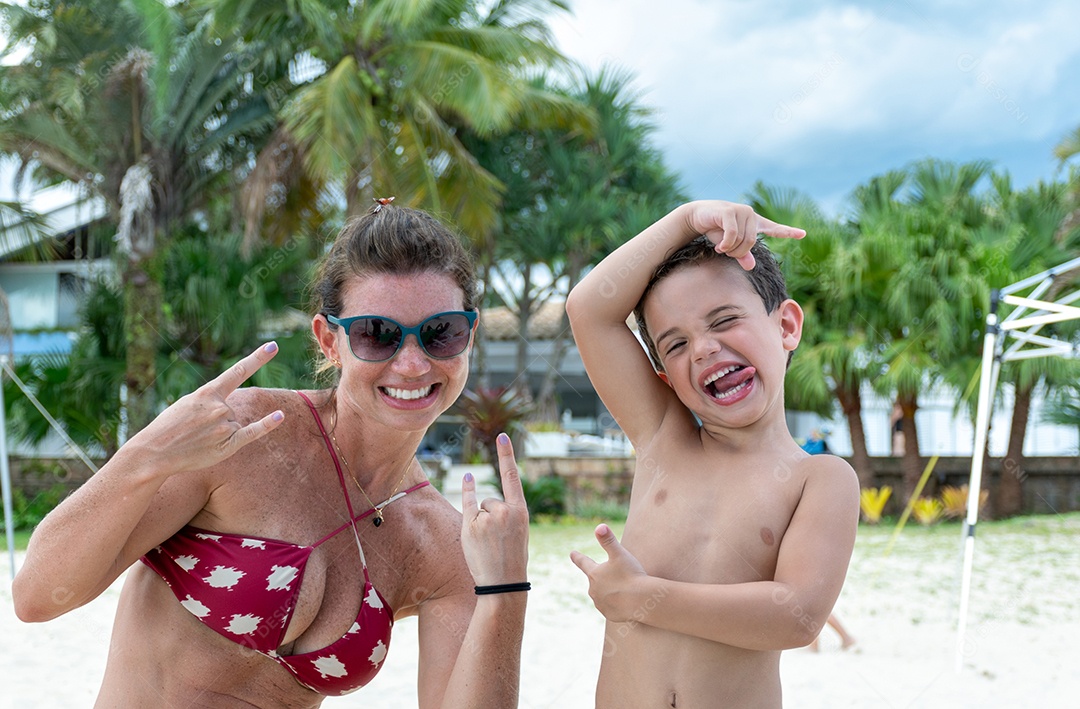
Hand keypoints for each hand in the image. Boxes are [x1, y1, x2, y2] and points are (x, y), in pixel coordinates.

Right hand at [124, 342, 285, 476]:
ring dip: (219, 433)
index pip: (238, 371)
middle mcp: (219, 407)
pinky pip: (253, 432)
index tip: (274, 346)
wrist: (153, 453)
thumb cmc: (167, 428)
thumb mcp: (186, 404)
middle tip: (194, 430)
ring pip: (233, 425)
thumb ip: (210, 402)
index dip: (258, 358)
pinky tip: (280, 416)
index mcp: (207, 393)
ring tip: (196, 440)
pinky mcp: (229, 444)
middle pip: (231, 410)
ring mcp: (225, 425)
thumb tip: (230, 411)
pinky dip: (267, 424)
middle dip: (216, 420)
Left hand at [460, 433, 529, 585]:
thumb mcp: (517, 533)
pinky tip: (468, 477)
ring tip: (487, 545)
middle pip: (490, 501)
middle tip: (496, 541)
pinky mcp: (471, 525)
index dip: (506, 455)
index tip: (501, 436)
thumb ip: (506, 515)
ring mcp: (487, 517)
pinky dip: (467, 492)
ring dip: (480, 523)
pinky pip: (468, 504)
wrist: (504, 584)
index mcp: (521, 512)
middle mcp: (505, 510)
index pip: (512, 477)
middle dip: (490, 517)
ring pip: (480, 509)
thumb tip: (484, 499)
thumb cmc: (511, 559)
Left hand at [570, 523, 650, 621]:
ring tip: (625, 589)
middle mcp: (593, 590)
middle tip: (618, 575)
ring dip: (610, 591)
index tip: (572, 553)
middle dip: (603, 578)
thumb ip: (608, 541)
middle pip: (595, 580)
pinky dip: (617, 604)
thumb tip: (599, 526)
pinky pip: (612, 607)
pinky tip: (627, 602)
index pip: (584, 562)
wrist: (641, 601)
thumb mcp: (619, 554)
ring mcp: (600, 604)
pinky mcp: (610, 614)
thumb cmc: (631, 575)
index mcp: (594, 574)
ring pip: (603, 595)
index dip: (578, 557)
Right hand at [685, 201, 804, 270]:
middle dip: (738, 252)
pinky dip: (726, 244)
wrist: (697, 216)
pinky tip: (719, 247)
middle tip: (725, 251)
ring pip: (743, 240)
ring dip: (730, 249)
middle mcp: (750, 215)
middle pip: (751, 243)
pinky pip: (733, 235)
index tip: (803, 234)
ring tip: (721, 247)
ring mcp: (741, 211)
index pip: (775, 228)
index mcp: (754, 223)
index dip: (788, 232)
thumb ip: (742, 255)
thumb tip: (751, 266)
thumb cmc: (715, 230)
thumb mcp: (730, 245)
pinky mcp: (729, 211)